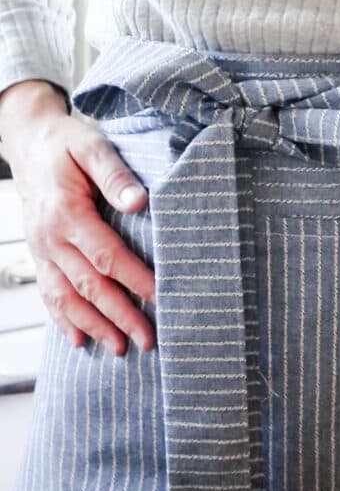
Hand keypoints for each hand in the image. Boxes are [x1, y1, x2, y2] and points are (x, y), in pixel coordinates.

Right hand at [0, 79, 155, 356]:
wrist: (28, 142)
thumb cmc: (66, 143)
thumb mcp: (91, 146)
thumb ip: (115, 173)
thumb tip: (139, 201)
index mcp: (66, 213)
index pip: (106, 255)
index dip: (134, 279)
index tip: (160, 297)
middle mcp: (50, 239)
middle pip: (89, 286)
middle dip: (119, 316)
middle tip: (148, 340)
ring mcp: (41, 251)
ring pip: (67, 298)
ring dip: (94, 326)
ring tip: (120, 349)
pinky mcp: (39, 256)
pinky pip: (49, 294)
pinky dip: (64, 320)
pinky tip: (80, 341)